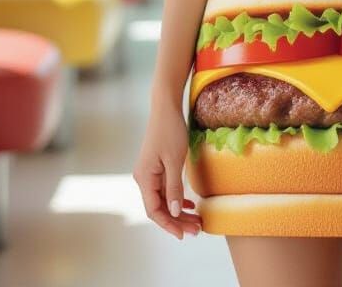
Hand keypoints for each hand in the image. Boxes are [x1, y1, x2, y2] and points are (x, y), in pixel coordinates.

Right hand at [133, 102, 203, 239]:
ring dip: (179, 211)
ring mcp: (150, 173)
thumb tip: (175, 212)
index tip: (184, 234)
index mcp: (144, 178)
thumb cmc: (170, 131)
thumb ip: (174, 187)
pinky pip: (165, 189)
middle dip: (177, 220)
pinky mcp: (157, 167)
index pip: (154, 210)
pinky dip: (177, 198)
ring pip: (164, 199)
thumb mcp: (175, 160)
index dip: (169, 224)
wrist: (166, 108)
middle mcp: (144, 178)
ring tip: (197, 220)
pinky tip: (189, 204)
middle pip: (159, 207)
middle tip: (197, 229)